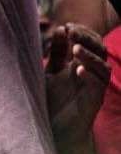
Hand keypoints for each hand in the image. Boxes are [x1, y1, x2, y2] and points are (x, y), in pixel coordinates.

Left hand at [45, 23, 109, 144]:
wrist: (51, 128)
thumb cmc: (49, 98)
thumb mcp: (50, 71)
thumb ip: (56, 52)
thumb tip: (61, 28)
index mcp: (78, 63)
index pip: (88, 41)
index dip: (81, 31)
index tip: (66, 26)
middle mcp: (89, 73)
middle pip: (99, 50)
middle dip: (88, 37)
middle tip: (72, 31)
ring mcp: (93, 87)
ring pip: (103, 66)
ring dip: (90, 56)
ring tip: (75, 49)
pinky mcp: (93, 101)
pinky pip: (99, 85)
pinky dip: (91, 75)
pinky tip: (78, 70)